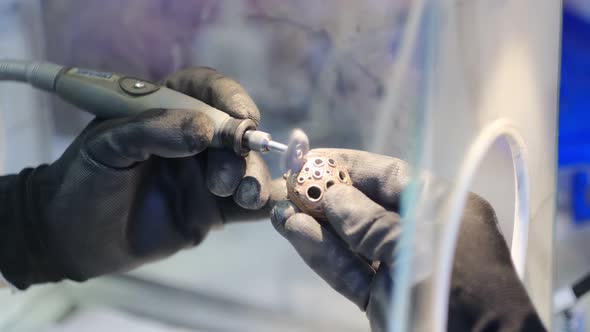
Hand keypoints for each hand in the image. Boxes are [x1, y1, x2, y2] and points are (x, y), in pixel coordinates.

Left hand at [0, 67, 283, 288]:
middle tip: (224, 178)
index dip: (230, 98)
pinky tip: (274, 206)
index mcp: (168, 110)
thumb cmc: (84, 179)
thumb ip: (153, 130)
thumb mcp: (107, 146)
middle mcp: (194, 139)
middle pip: (235, 134)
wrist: (71, 237)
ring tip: (245, 197)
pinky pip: (246, 206)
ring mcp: (205, 176)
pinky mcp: (212, 212)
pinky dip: (267, 203)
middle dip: (240, 151)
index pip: (208, 90)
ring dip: (254, 178)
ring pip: (245, 169)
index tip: (240, 119)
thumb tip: (207, 129)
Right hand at [271, 149, 543, 331]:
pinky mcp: (382, 296)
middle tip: (288, 185)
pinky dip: (322, 253)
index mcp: (441, 208)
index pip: (389, 175)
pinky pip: (348, 269)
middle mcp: (419, 232)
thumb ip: (369, 221)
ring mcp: (399, 266)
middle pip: (365, 206)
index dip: (348, 165)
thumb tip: (331, 196)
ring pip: (351, 239)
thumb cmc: (455, 289)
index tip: (311, 159)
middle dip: (327, 196)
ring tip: (281, 209)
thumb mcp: (415, 248)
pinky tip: (295, 233)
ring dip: (317, 225)